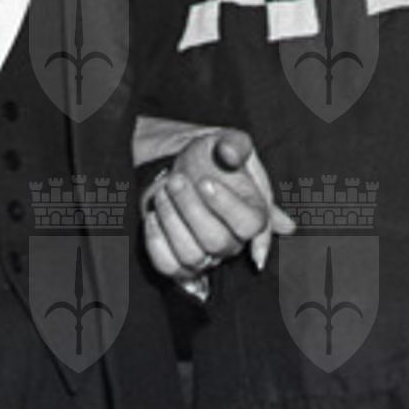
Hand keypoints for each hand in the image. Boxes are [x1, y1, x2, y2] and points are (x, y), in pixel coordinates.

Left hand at [143, 129, 296, 284]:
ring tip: (163, 192)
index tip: (205, 182)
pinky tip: (153, 216)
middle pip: (217, 242)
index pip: (251, 225)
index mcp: (255, 214)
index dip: (227, 206)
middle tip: (176, 181)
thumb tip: (230, 153)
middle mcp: (234, 242)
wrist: (187, 166)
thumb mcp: (229, 141)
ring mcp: (207, 256)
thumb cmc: (213, 157)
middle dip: (191, 209)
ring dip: (171, 221)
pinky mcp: (181, 264)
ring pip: (192, 256)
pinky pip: (168, 266)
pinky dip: (156, 242)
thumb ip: (236, 144)